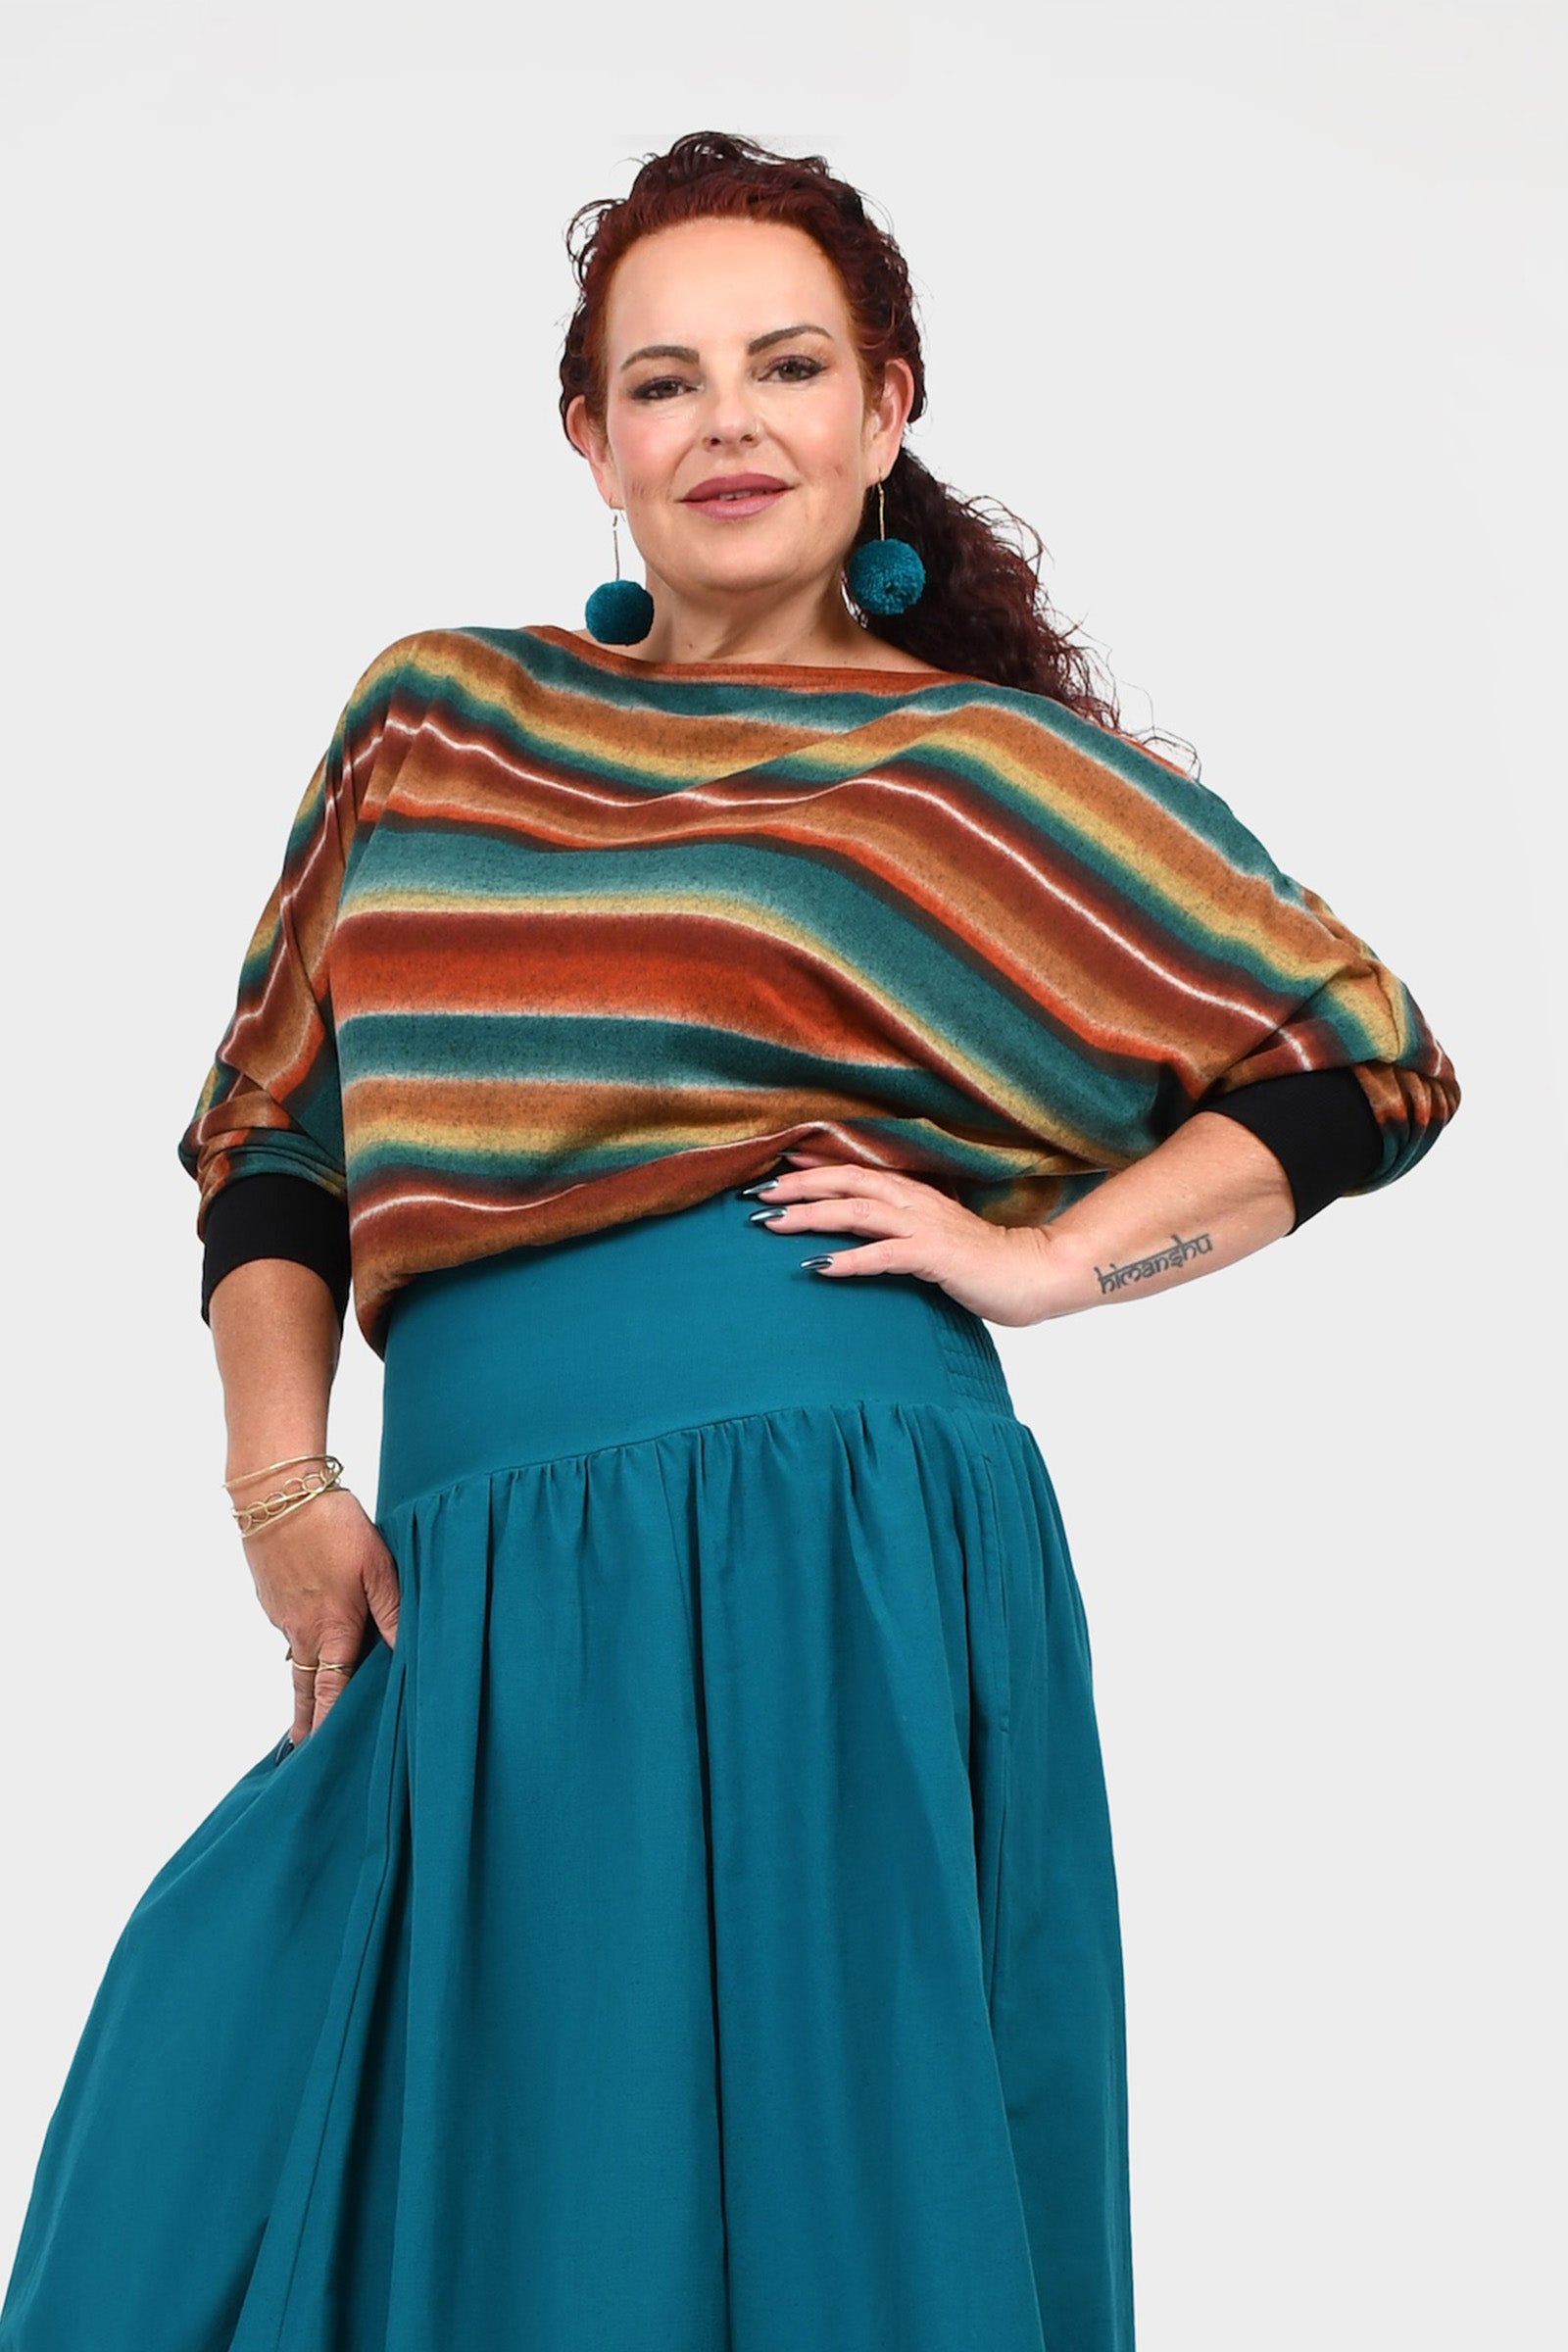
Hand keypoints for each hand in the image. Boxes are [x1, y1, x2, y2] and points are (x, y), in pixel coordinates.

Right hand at [241, 1486, 400, 1742]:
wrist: (276, 1492)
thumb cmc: (333, 1525)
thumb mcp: (377, 1566)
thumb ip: (394, 1612)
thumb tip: (411, 1652)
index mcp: (330, 1629)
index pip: (331, 1692)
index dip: (329, 1725)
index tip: (322, 1756)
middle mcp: (301, 1629)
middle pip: (304, 1687)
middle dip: (305, 1719)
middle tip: (301, 1750)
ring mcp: (282, 1612)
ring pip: (297, 1656)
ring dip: (303, 1682)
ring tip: (307, 1705)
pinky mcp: (271, 1594)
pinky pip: (288, 1628)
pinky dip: (298, 1642)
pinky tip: (310, 1634)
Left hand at [748, 1151, 1055, 1327]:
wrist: (1034, 1273)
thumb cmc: (981, 1261)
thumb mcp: (932, 1237)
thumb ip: (897, 1230)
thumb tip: (857, 1235)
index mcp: (913, 1194)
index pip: (855, 1171)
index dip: (813, 1168)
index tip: (774, 1169)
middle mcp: (915, 1202)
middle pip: (847, 1181)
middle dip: (798, 1186)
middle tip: (756, 1194)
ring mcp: (925, 1227)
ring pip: (857, 1212)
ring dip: (811, 1215)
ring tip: (771, 1224)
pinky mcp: (936, 1257)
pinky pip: (885, 1255)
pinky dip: (849, 1260)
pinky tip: (818, 1268)